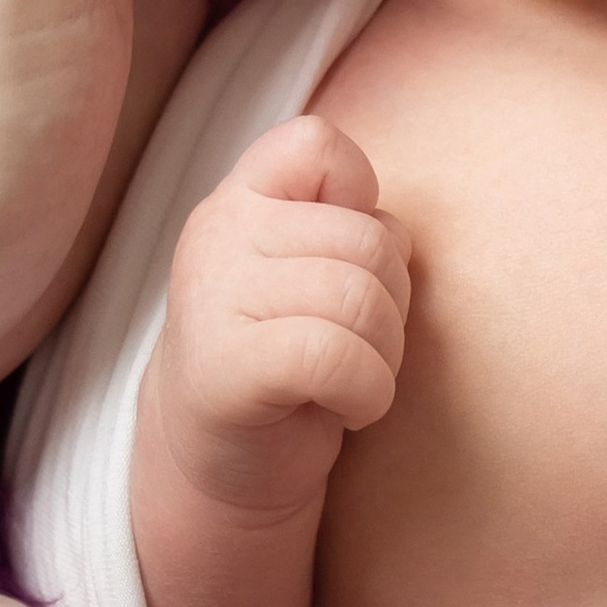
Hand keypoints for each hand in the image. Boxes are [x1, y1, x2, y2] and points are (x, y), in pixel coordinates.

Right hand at [139, 116, 410, 521]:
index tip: (345, 264)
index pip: (316, 144)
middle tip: (363, 346)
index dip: (363, 202)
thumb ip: (342, 223)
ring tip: (357, 377)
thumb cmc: (288, 358)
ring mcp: (212, 297)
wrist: (220, 462)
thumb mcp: (310, 269)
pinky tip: (349, 410)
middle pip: (370, 239)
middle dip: (395, 303)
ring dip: (386, 355)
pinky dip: (368, 391)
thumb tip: (392, 231)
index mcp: (240, 198)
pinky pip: (336, 355)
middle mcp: (217, 233)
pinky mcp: (224, 366)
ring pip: (360, 298)